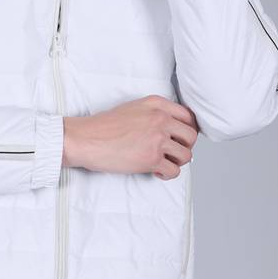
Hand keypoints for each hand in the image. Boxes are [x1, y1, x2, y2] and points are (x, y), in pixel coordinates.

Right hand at [63, 94, 198, 179]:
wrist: (86, 139)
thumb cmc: (104, 126)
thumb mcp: (133, 108)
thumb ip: (154, 113)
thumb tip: (172, 130)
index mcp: (156, 104)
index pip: (188, 116)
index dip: (188, 129)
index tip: (181, 138)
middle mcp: (160, 119)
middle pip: (191, 136)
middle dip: (185, 147)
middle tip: (173, 152)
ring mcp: (157, 139)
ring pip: (186, 155)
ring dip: (176, 162)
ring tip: (162, 162)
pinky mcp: (152, 158)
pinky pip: (174, 171)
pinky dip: (167, 174)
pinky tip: (155, 171)